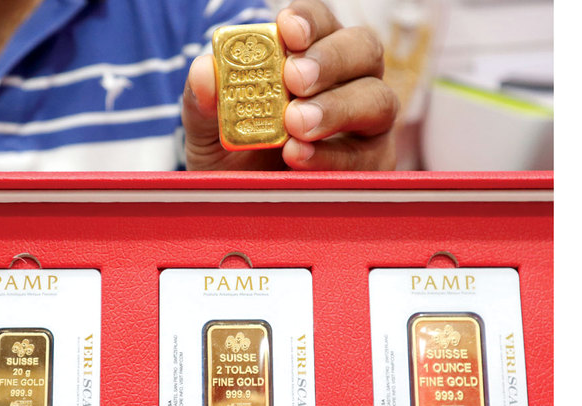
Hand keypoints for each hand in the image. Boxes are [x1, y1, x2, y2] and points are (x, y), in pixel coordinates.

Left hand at [183, 0, 397, 170]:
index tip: (287, 30)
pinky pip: (367, 156)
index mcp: (310, 57)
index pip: (321, 22)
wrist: (240, 208)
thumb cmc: (230, 158)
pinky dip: (333, 155)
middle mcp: (348, 82)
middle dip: (330, 60)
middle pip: (364, 50)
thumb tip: (205, 70)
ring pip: (378, 100)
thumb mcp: (207, 130)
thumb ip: (203, 101)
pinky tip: (300, 156)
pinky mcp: (371, 166)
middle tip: (294, 80)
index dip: (309, 20)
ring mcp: (366, 124)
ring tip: (296, 124)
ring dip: (337, 108)